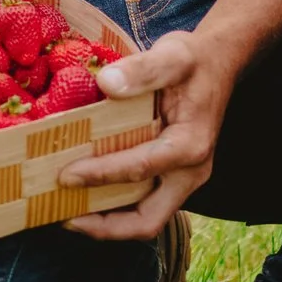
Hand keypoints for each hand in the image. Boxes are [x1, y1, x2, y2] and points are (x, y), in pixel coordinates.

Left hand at [55, 29, 242, 241]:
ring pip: (145, 217)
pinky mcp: (171, 176)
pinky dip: (114, 207)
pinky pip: (142, 203)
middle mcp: (191, 171)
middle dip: (105, 226)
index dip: (101, 175)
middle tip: (64, 218)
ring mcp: (182, 178)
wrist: (216, 64)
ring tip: (67, 215)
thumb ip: (142, 69)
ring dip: (107, 222)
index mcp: (190, 145)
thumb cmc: (193, 60)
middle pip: (148, 220)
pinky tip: (85, 197)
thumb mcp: (172, 55)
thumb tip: (105, 82)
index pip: (141, 169)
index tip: (65, 175)